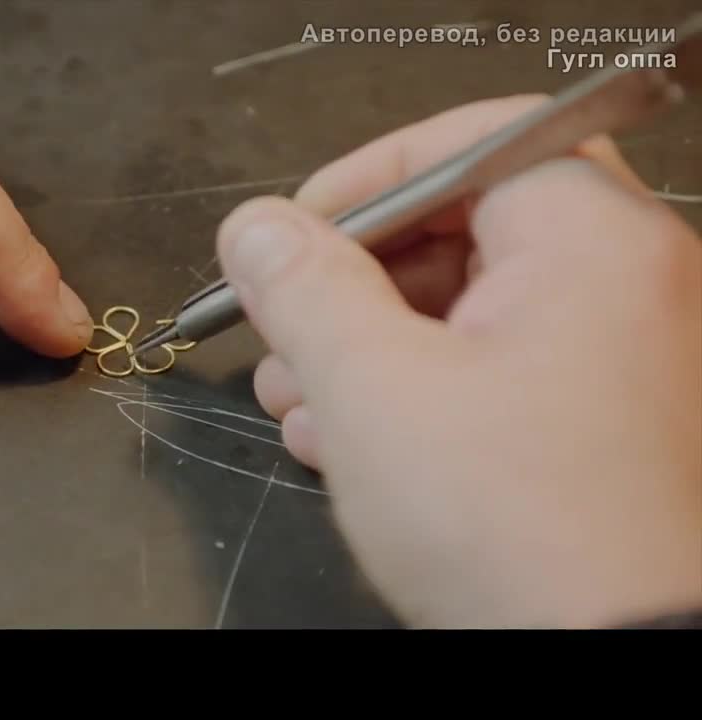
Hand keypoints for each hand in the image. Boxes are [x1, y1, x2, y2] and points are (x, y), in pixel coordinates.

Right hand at [216, 95, 701, 627]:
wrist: (610, 665)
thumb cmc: (508, 522)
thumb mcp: (372, 390)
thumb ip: (304, 288)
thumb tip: (256, 228)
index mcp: (592, 243)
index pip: (472, 142)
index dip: (365, 177)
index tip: (291, 233)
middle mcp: (628, 287)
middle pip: (463, 231)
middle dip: (350, 280)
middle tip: (278, 327)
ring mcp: (623, 363)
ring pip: (471, 311)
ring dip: (368, 346)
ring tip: (296, 402)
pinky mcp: (604, 428)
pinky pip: (500, 374)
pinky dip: (419, 393)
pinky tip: (347, 444)